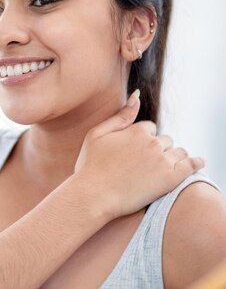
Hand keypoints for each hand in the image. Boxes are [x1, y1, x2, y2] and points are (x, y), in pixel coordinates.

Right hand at [74, 90, 205, 218]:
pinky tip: (198, 163)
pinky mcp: (170, 179)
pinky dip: (196, 163)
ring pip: (178, 152)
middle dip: (157, 148)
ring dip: (173, 157)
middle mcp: (152, 143)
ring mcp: (163, 161)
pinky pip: (191, 166)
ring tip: (162, 168)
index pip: (149, 128)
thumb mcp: (97, 134)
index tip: (134, 152)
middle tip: (144, 164)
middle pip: (164, 140)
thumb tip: (137, 95)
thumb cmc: (90, 165)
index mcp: (136, 130)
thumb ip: (120, 116)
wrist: (93, 195)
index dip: (141, 139)